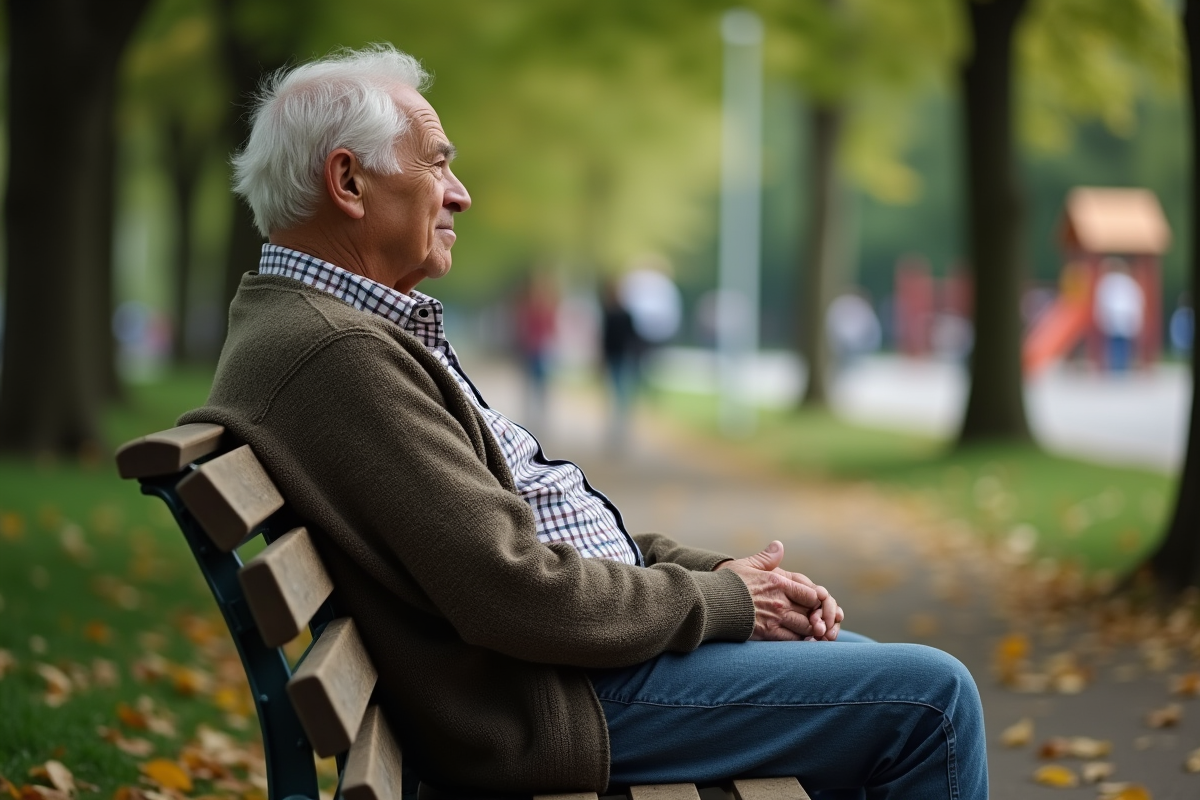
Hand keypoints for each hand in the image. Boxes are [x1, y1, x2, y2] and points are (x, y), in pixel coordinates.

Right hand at [717, 541, 843, 641]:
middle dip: (816, 617)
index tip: (812, 603)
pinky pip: (791, 641)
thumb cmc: (726, 583)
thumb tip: (779, 545)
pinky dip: (798, 642)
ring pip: (805, 629)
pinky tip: (796, 640)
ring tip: (807, 631)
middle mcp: (780, 602)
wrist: (708, 603)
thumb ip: (766, 558)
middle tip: (815, 620)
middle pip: (811, 613)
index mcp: (778, 583)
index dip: (816, 600)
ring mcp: (774, 619)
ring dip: (809, 631)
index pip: (812, 594)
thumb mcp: (747, 564)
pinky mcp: (766, 634)